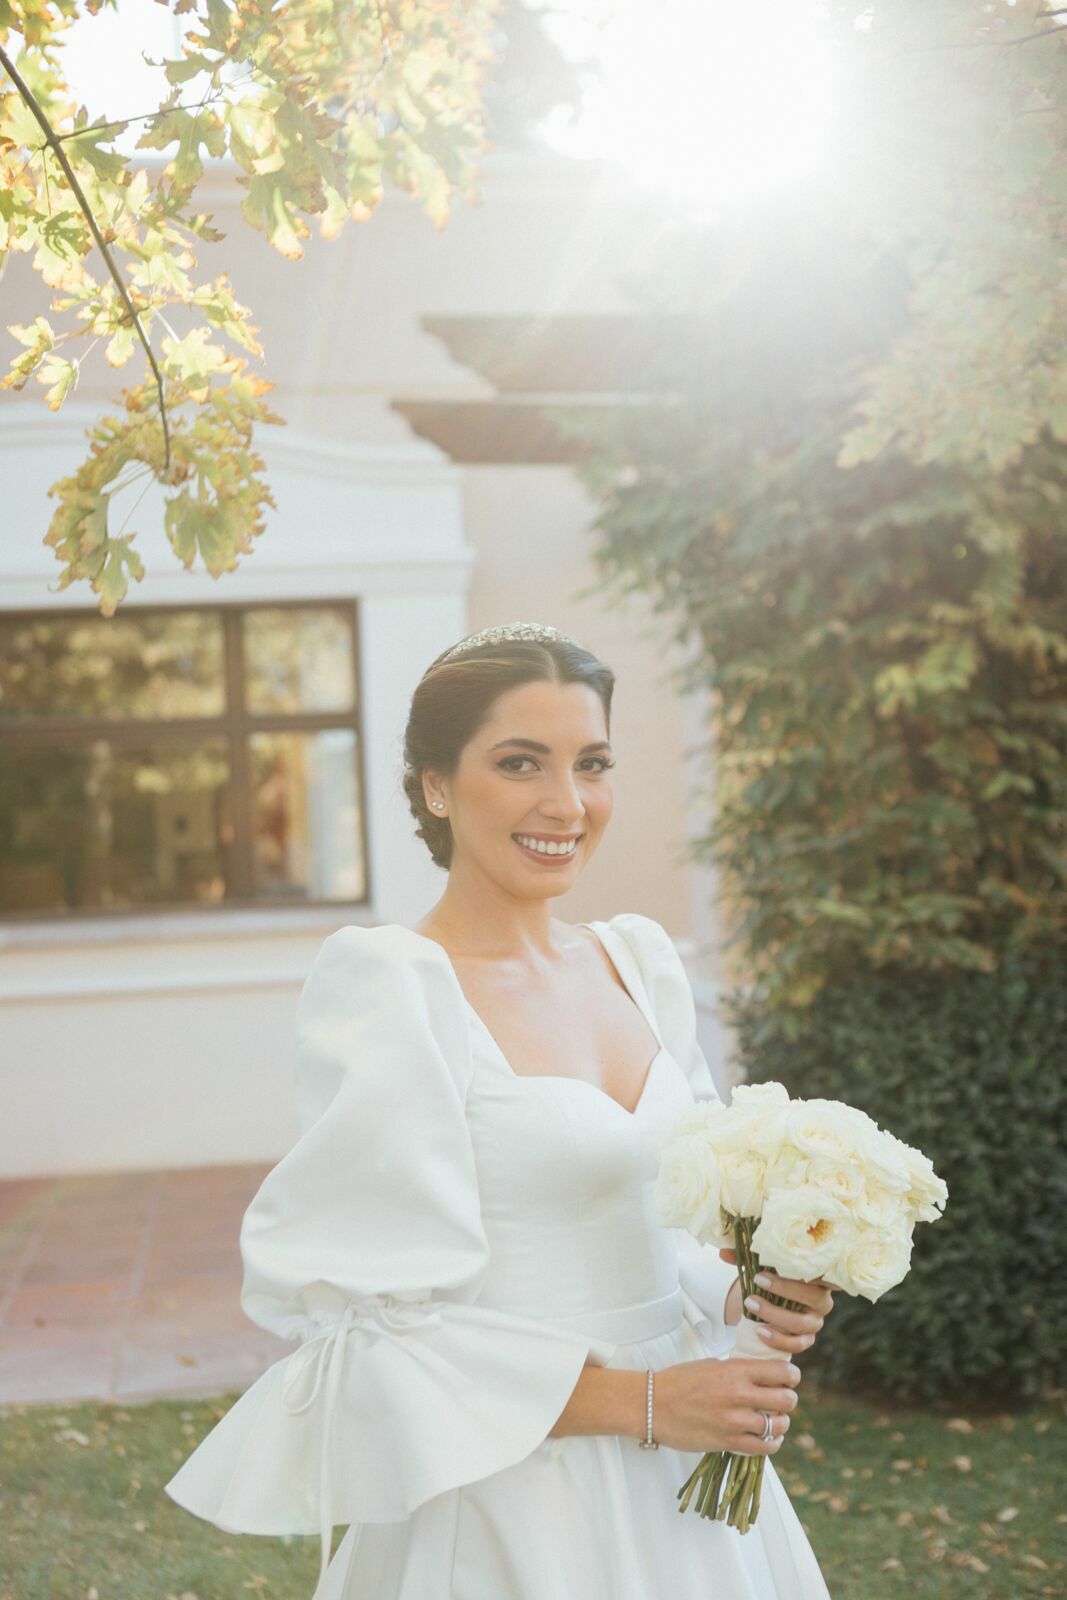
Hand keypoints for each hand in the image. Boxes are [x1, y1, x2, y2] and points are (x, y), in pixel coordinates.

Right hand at [653, 1354, 800, 1455]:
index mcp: (735, 1370)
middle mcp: (738, 1394)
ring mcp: (734, 1420)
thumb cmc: (679, 1382)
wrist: (652, 1405)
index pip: (782, 1372)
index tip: (789, 1380)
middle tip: (781, 1401)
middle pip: (786, 1400)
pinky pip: (764, 1447)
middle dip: (788, 1400)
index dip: (791, 1376)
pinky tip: (767, 1439)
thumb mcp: (711, 1364)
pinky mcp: (727, 1442)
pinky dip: (772, 1444)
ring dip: (780, 1424)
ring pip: (778, 1425)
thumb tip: (762, 1374)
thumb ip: (738, 1370)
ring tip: (774, 1422)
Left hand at [720, 1249, 835, 1356]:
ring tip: (750, 1305)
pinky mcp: (807, 1340)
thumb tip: (723, 1253)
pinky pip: (797, 1344)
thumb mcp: (761, 1263)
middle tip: (757, 1280)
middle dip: (784, 1289)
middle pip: (814, 1297)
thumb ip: (746, 1256)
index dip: (802, 1268)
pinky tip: (760, 1332)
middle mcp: (822, 1300)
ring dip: (775, 1315)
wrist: (770, 1303)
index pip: (821, 1272)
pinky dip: (779, 1340)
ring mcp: (815, 1322)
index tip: (778, 1260)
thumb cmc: (770, 1278)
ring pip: (802, 1323)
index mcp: (818, 1277)